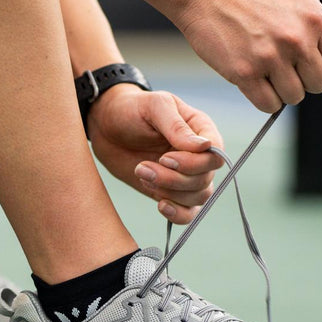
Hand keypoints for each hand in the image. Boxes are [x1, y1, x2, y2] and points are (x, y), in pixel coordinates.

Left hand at [86, 84, 223, 224]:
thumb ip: (177, 126)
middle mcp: (199, 155)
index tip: (165, 158)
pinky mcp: (171, 192)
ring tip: (142, 174)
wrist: (106, 127)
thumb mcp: (154, 107)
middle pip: (205, 179)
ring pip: (198, 198)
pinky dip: (177, 214)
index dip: (194, 163)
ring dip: (170, 193)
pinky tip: (160, 205)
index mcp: (201, 130)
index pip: (215, 155)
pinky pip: (188, 213)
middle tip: (143, 167)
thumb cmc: (132, 110)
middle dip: (174, 179)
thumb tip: (204, 146)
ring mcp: (187, 175)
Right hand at [175, 0, 321, 112]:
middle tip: (283, 65)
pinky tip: (255, 81)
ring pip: (294, 98)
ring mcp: (270, 58)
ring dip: (282, 91)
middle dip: (303, 80)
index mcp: (315, 19)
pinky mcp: (244, 73)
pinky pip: (268, 105)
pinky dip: (264, 100)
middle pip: (318, 85)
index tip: (309, 61)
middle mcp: (296, 39)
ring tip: (267, 72)